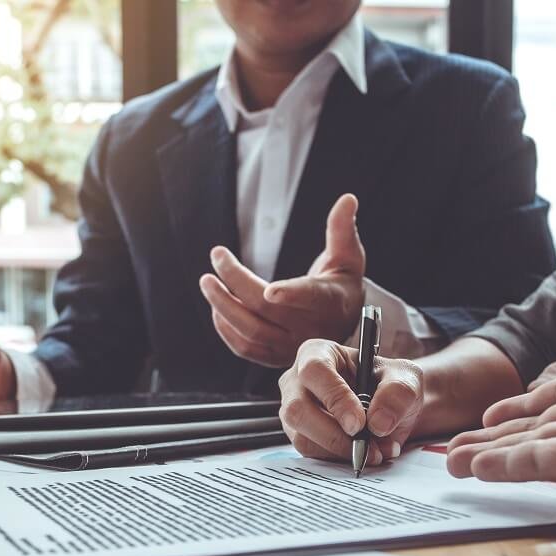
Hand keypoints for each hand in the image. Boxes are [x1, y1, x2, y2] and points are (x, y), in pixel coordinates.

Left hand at [199, 193, 364, 367]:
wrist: (341, 324)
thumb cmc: (342, 284)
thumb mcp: (348, 256)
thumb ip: (342, 229)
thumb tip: (347, 199)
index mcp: (329, 301)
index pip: (310, 297)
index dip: (291, 294)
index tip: (271, 290)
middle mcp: (310, 329)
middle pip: (266, 309)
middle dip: (236, 282)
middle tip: (217, 257)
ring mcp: (290, 346)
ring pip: (250, 331)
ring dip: (223, 306)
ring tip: (207, 282)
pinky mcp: (274, 357)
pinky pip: (244, 348)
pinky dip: (225, 328)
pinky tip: (216, 306)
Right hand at [278, 338, 423, 466]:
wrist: (389, 408)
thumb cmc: (390, 384)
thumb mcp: (406, 378)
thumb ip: (398, 393)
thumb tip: (378, 423)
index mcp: (318, 353)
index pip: (314, 371)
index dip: (335, 398)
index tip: (359, 423)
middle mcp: (297, 381)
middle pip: (297, 409)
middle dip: (333, 434)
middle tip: (365, 446)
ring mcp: (294, 410)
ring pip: (302, 437)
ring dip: (340, 450)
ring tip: (373, 451)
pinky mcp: (299, 435)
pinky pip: (311, 453)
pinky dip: (339, 458)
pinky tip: (362, 452)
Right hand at [447, 224, 555, 485]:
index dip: (526, 402)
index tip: (494, 411)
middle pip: (541, 426)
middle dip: (498, 436)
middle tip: (456, 446)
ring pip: (536, 448)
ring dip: (492, 455)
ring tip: (450, 461)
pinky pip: (548, 463)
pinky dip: (510, 467)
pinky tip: (475, 467)